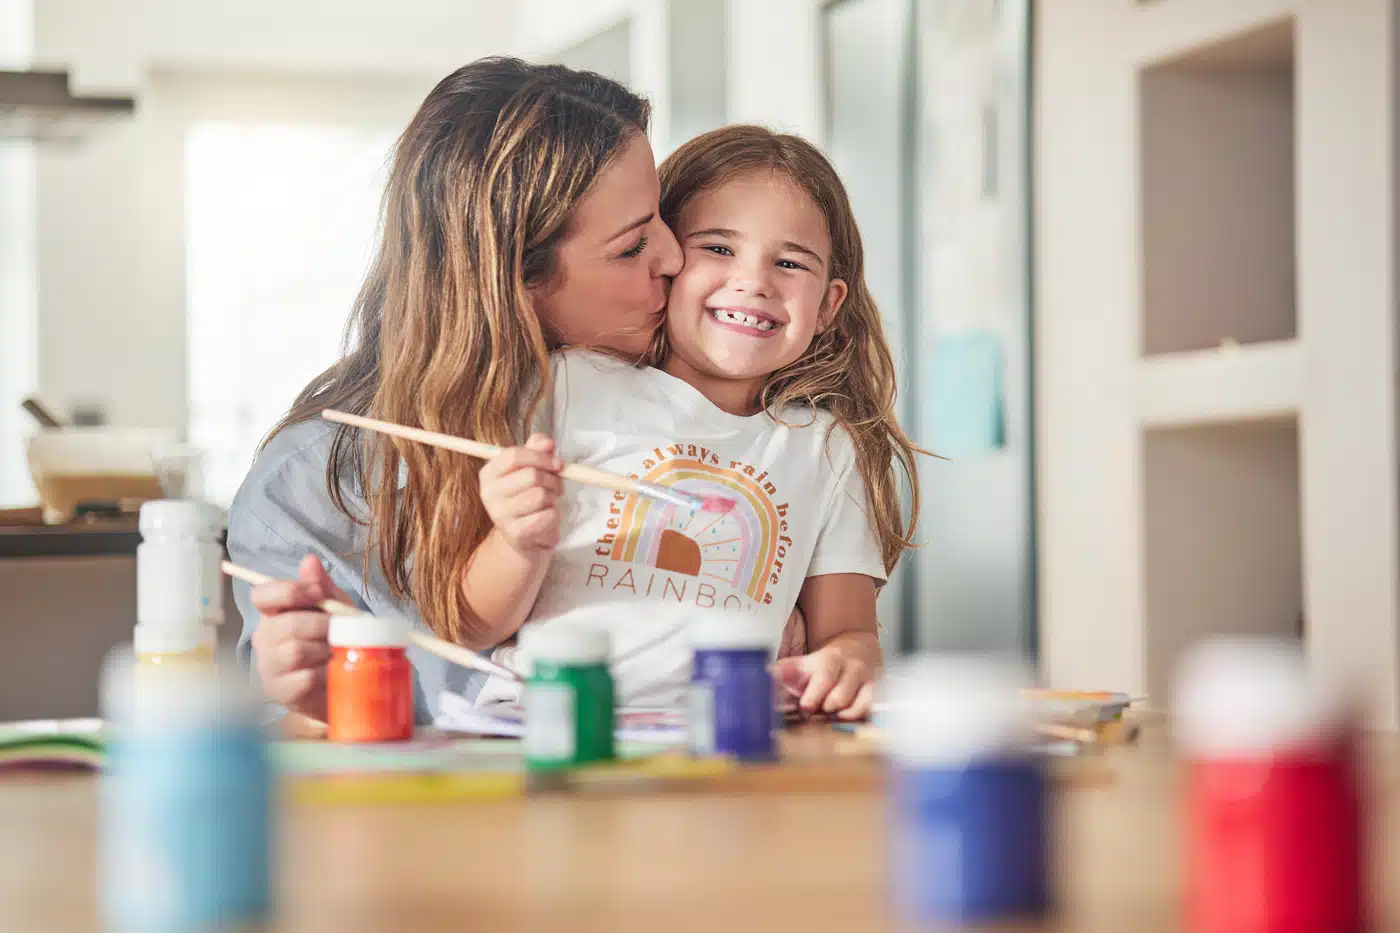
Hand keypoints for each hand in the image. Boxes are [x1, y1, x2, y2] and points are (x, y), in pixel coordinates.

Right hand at [249, 554, 347, 720]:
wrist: (340, 682)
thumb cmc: (332, 640)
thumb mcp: (334, 609)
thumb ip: (322, 587)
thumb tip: (310, 561)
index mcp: (273, 613)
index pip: (262, 595)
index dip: (289, 591)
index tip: (318, 593)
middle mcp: (264, 638)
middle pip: (287, 625)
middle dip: (323, 625)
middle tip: (344, 629)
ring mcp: (269, 667)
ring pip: (297, 651)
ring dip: (326, 649)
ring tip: (339, 650)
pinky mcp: (281, 693)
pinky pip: (305, 678)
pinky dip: (326, 673)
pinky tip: (334, 670)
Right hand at [479, 434, 562, 552]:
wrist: (521, 536)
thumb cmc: (525, 496)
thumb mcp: (528, 468)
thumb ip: (536, 450)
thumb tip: (548, 443)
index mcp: (489, 473)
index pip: (514, 455)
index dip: (540, 456)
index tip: (556, 462)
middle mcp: (489, 494)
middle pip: (532, 475)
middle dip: (552, 479)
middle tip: (557, 485)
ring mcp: (500, 515)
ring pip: (541, 495)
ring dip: (554, 496)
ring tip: (551, 500)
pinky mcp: (516, 533)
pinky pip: (547, 515)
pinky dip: (554, 514)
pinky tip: (546, 515)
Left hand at [773, 633, 880, 720]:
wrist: (860, 648)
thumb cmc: (826, 664)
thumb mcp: (805, 663)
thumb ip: (785, 670)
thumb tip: (765, 674)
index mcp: (831, 659)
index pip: (823, 678)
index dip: (812, 699)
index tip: (804, 711)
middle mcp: (852, 668)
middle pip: (839, 698)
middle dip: (825, 710)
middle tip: (815, 714)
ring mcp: (868, 682)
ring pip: (857, 708)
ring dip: (840, 717)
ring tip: (830, 715)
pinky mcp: (880, 694)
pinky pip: (871, 712)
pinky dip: (858, 720)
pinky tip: (847, 719)